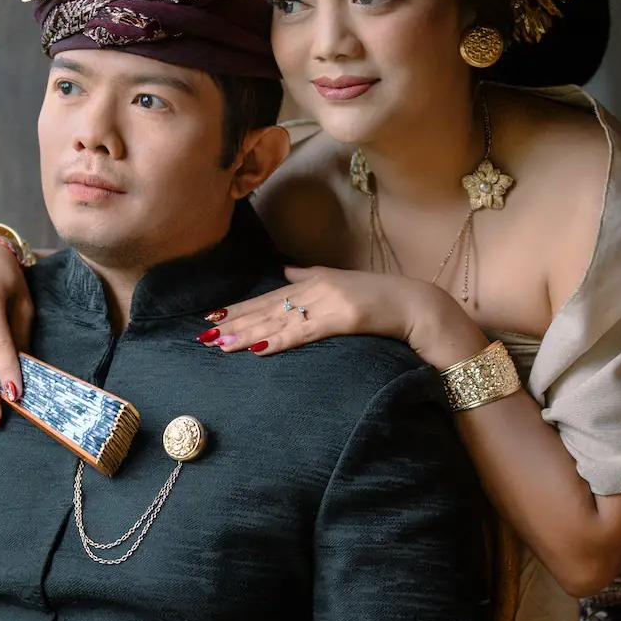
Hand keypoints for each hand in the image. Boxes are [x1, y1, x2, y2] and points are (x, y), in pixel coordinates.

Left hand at [205, 266, 488, 367]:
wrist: (417, 305)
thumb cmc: (382, 298)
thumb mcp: (341, 281)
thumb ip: (310, 276)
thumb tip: (285, 271)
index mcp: (313, 283)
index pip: (268, 298)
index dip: (239, 309)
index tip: (213, 317)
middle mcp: (314, 289)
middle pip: (266, 310)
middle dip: (233, 323)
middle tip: (203, 336)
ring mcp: (327, 303)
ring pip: (278, 321)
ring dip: (247, 334)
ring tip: (221, 345)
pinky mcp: (341, 319)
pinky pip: (303, 333)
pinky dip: (279, 341)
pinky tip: (258, 349)